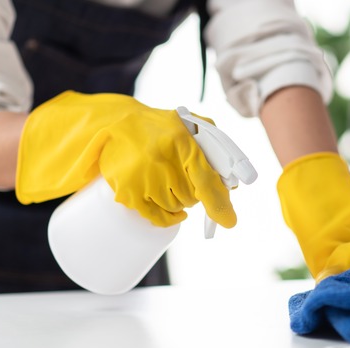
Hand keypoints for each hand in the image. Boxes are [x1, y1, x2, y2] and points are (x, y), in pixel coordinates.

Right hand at [16, 91, 234, 227]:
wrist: (115, 124)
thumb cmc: (159, 126)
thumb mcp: (189, 126)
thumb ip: (214, 146)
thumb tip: (233, 183)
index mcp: (182, 141)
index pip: (207, 180)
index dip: (220, 204)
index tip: (228, 221)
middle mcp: (162, 161)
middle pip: (192, 198)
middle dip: (193, 192)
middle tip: (182, 177)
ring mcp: (143, 179)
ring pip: (176, 208)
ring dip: (178, 202)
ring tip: (167, 182)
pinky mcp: (128, 192)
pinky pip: (157, 217)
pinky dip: (168, 219)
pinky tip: (173, 213)